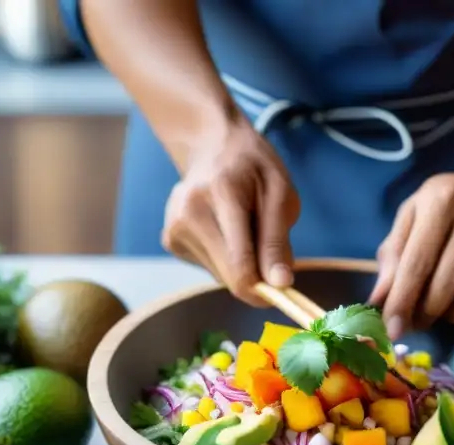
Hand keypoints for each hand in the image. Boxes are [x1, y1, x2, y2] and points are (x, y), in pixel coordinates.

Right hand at [161, 121, 300, 304]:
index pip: (240, 263)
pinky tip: (224, 230)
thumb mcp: (280, 193)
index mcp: (220, 195)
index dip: (264, 288)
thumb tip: (280, 283)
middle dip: (255, 275)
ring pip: (219, 275)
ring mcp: (174, 228)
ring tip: (243, 228)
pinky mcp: (170, 240)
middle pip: (229, 275)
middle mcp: (188, 213)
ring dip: (240, 264)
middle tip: (271, 252)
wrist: (212, 146)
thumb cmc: (253, 167)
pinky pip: (209, 268)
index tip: (283, 290)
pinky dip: (225, 259)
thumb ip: (278, 241)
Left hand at [368, 173, 453, 337]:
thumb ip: (392, 257)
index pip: (417, 263)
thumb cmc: (443, 208)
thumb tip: (378, 302)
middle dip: (428, 313)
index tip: (393, 330)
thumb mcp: (411, 219)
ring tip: (445, 313)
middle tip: (419, 322)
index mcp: (442, 199)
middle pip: (448, 284)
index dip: (402, 302)